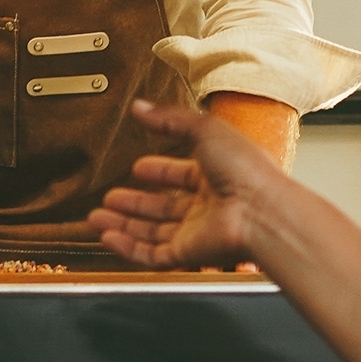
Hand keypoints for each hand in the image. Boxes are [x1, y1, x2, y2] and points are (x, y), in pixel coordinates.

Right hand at [91, 96, 290, 269]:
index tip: (138, 168)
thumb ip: (169, 118)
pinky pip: (152, 255)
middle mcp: (207, 204)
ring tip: (98, 218)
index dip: (158, 171)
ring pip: (153, 232)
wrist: (262, 211)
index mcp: (216, 174)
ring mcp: (197, 231)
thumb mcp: (205, 128)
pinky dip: (128, 249)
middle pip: (162, 206)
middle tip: (111, 197)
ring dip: (124, 225)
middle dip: (134, 202)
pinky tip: (109, 238)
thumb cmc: (247, 171)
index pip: (180, 174)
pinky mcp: (189, 253)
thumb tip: (141, 106)